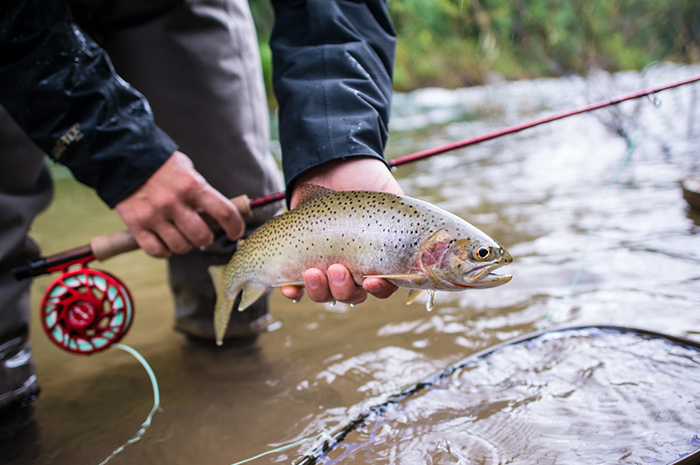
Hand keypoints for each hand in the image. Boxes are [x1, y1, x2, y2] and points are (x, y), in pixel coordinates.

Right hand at [115, 151, 243, 257]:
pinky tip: (165, 242)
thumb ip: (202, 194)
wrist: (124, 157)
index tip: (235, 233)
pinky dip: (164, 251)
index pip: (224, 212)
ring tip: (182, 236)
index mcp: (192, 186)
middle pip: (201, 236)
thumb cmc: (162, 167)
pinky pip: (157, 251)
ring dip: (185, 246)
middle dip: (206, 239)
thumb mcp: (188, 172)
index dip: (235, 227)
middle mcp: (173, 202)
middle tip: (202, 235)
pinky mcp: (136, 224)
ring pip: (180, 247)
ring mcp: (153, 215)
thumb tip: (219, 218)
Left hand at [281, 157, 403, 304]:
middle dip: (343, 288)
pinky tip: (288, 288)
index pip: (382, 287)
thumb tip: (432, 240)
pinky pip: (296, 286)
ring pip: (325, 294)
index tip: (372, 281)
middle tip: (337, 269)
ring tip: (312, 272)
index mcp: (378, 260)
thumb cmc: (368, 183)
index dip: (378, 290)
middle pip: (351, 295)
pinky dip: (293, 291)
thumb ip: (408, 221)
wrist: (334, 164)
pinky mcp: (301, 259)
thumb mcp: (394, 199)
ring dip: (319, 290)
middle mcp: (353, 268)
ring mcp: (326, 265)